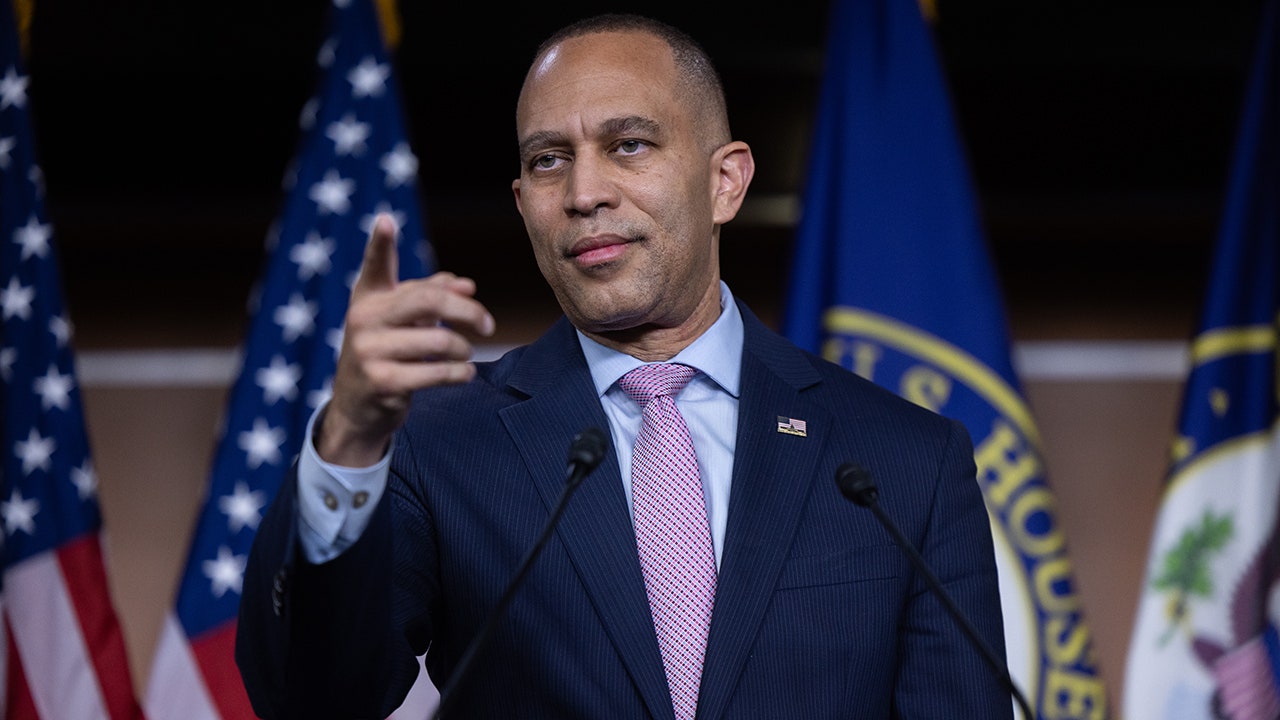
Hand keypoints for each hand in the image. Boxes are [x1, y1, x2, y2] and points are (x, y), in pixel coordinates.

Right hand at [317, 214, 495, 466]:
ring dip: (464, 349)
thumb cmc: (386, 354)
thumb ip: (431, 297)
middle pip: (429, 301)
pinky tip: (465, 373)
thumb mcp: (400, 322)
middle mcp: (363, 320)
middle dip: (467, 311)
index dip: (380, 243)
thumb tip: (468, 285)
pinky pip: (437, 372)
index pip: (375, 266)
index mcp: (368, 298)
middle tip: (487, 325)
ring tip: (466, 354)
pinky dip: (460, 373)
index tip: (387, 220)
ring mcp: (369, 352)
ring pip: (439, 340)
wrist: (356, 408)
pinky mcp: (383, 382)